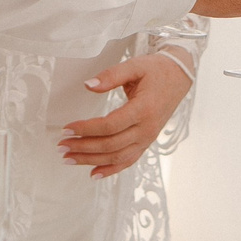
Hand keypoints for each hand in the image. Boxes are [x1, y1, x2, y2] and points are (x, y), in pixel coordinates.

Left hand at [59, 52, 191, 176]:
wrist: (179, 78)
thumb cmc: (156, 71)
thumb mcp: (134, 66)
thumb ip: (110, 76)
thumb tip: (88, 85)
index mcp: (143, 109)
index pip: (109, 125)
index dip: (86, 129)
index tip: (67, 128)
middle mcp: (147, 129)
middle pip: (110, 145)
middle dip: (83, 147)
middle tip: (61, 146)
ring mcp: (147, 138)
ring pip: (116, 157)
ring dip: (91, 160)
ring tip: (69, 158)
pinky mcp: (146, 142)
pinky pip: (128, 160)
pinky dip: (111, 170)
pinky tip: (93, 173)